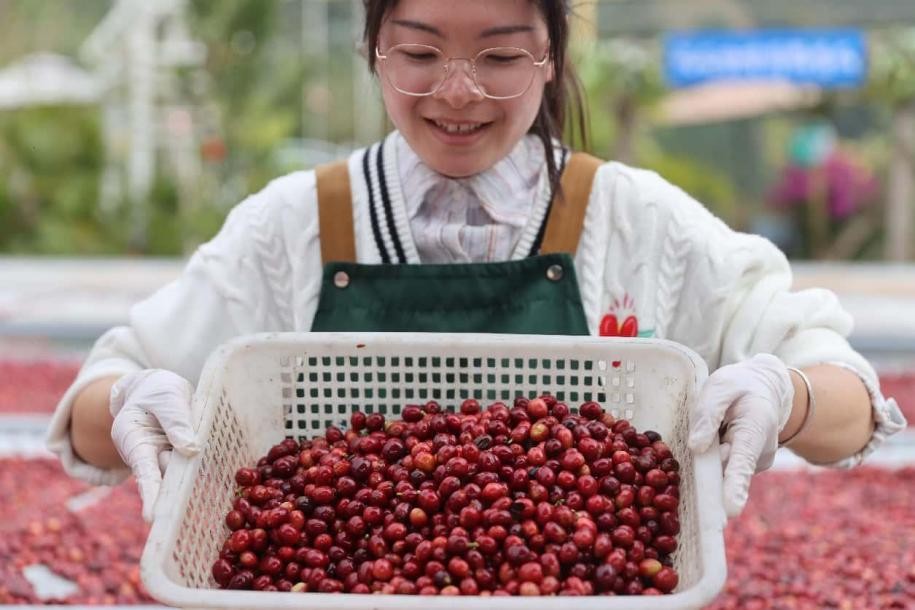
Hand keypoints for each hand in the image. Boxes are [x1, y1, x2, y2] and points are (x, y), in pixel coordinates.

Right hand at [110, 369, 199, 521]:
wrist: (156, 388)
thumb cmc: (156, 391)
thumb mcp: (167, 397)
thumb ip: (176, 421)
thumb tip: (191, 450)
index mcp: (134, 441)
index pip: (144, 471)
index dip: (150, 494)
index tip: (152, 518)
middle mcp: (148, 456)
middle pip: (166, 478)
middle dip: (177, 491)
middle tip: (186, 508)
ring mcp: (165, 459)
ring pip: (183, 473)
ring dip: (195, 479)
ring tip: (206, 495)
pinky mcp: (183, 458)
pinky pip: (194, 466)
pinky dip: (205, 470)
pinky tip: (221, 483)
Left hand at [688, 354, 793, 517]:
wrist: (765, 390)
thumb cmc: (740, 387)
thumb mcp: (721, 387)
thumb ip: (708, 413)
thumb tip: (696, 447)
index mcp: (755, 430)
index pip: (742, 462)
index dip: (734, 486)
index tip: (730, 510)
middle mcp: (758, 454)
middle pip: (724, 470)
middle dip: (705, 467)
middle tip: (700, 442)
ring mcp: (752, 464)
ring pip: (719, 470)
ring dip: (707, 458)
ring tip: (716, 428)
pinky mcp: (742, 468)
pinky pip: (720, 468)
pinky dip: (710, 458)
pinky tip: (715, 440)